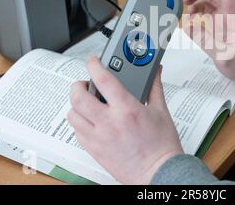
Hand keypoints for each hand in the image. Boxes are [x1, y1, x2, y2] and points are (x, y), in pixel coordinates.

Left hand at [67, 57, 182, 184]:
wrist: (159, 173)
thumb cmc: (162, 146)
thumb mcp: (161, 111)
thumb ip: (155, 87)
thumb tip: (155, 71)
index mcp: (127, 109)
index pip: (103, 79)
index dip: (94, 65)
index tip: (93, 61)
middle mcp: (109, 122)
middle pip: (78, 96)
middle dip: (78, 85)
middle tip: (86, 84)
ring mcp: (98, 138)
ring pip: (73, 114)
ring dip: (77, 104)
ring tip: (87, 102)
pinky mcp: (94, 150)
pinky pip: (77, 131)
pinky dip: (80, 122)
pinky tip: (90, 120)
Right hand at [182, 0, 234, 86]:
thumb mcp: (228, 59)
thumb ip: (209, 44)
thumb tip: (189, 28)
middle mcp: (229, 15)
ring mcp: (223, 19)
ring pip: (209, 0)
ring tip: (184, 4)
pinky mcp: (217, 25)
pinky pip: (206, 10)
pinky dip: (196, 9)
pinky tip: (189, 16)